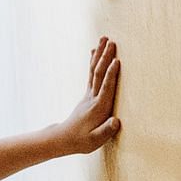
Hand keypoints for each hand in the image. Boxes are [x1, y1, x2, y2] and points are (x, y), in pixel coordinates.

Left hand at [55, 37, 120, 154]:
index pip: (105, 88)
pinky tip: (94, 51)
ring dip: (99, 54)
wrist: (63, 139)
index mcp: (98, 107)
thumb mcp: (94, 141)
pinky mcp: (88, 94)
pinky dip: (93, 62)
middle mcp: (92, 98)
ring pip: (94, 71)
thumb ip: (106, 131)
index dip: (111, 74)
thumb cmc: (81, 141)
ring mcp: (89, 95)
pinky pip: (91, 74)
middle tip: (111, 41)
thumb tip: (116, 121)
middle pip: (98, 74)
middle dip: (105, 57)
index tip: (117, 60)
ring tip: (104, 39)